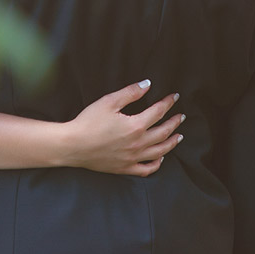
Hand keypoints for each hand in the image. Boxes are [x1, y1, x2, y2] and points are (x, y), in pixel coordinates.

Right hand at [61, 81, 184, 176]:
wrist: (73, 145)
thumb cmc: (88, 122)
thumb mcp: (109, 101)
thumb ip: (131, 93)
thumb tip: (147, 84)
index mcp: (136, 126)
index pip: (159, 112)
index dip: (168, 103)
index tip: (175, 97)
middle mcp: (138, 144)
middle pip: (163, 132)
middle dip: (175, 123)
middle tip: (181, 117)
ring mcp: (132, 158)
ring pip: (159, 152)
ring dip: (172, 143)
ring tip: (179, 137)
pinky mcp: (124, 168)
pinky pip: (146, 169)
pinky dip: (156, 164)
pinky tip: (160, 158)